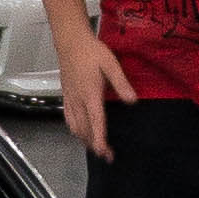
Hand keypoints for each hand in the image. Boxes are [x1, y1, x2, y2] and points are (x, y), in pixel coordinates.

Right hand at [53, 22, 135, 161]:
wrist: (70, 41)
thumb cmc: (91, 51)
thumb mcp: (111, 64)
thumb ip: (121, 83)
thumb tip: (132, 100)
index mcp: (90, 94)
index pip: (96, 123)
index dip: (100, 140)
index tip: (105, 153)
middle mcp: (78, 100)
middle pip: (84, 130)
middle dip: (94, 145)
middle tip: (107, 156)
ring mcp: (70, 99)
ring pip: (75, 127)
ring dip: (84, 140)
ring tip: (95, 147)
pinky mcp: (66, 96)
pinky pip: (69, 119)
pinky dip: (75, 130)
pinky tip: (80, 132)